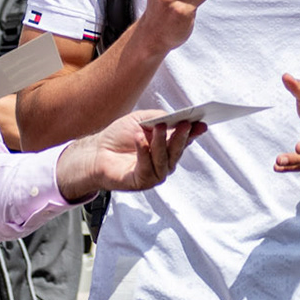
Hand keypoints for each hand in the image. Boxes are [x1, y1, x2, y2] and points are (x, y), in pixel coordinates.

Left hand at [55, 111, 202, 198]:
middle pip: (177, 150)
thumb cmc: (120, 135)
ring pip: (163, 159)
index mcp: (167, 147)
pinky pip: (146, 168)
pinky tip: (139, 139)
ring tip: (158, 127)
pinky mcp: (141, 181)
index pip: (184, 140)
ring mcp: (154, 174)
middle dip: (181, 136)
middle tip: (184, 123)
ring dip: (160, 142)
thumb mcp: (141, 120)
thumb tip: (175, 117)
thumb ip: (159, 117)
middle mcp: (164, 162)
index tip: (201, 123)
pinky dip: (143, 152)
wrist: (97, 152)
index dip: (194, 132)